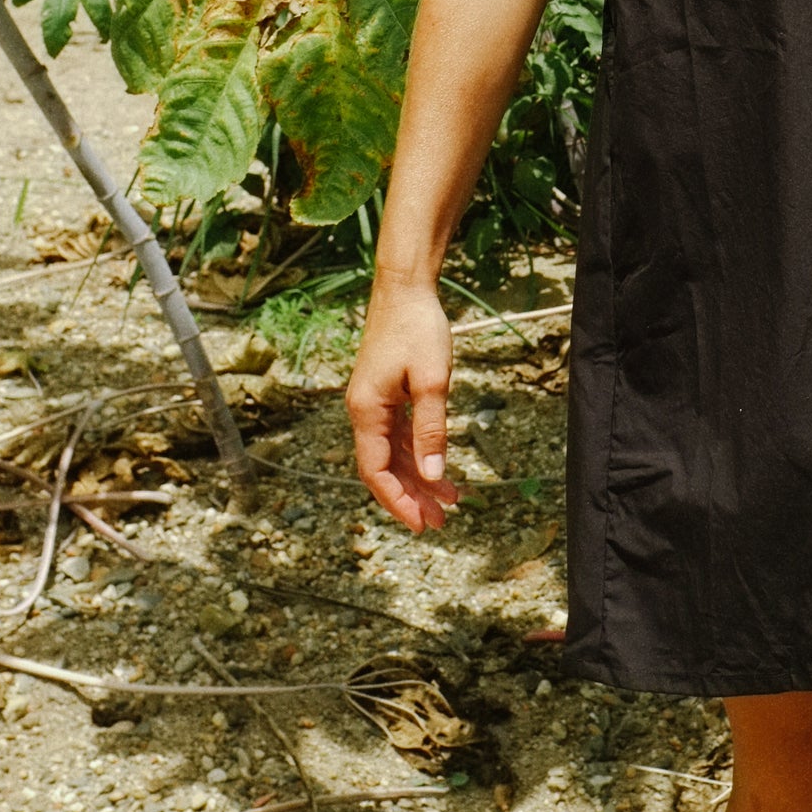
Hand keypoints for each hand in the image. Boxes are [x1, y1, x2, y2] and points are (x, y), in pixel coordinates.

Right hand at [347, 283, 458, 531]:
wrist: (406, 288)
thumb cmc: (417, 328)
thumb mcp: (432, 381)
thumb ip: (431, 430)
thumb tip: (432, 474)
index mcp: (367, 411)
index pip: (375, 472)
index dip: (398, 501)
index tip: (421, 523)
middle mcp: (364, 412)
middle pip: (384, 468)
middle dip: (411, 496)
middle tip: (440, 520)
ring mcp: (374, 403)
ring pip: (393, 454)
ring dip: (417, 477)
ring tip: (448, 501)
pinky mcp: (386, 394)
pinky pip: (399, 435)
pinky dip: (418, 453)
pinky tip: (439, 468)